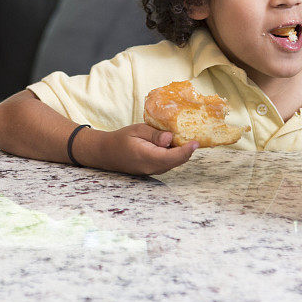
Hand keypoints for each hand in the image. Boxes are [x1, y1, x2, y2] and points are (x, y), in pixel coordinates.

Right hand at [83, 124, 199, 175]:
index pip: (171, 157)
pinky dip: (174, 156)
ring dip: (182, 154)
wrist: (106, 153)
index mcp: (146, 157)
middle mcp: (150, 168)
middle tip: (196, 138)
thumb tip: (170, 138)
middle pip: (175, 162)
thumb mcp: (137, 130)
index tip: (196, 142)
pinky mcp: (151, 170)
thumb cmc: (121, 139)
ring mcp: (151, 171)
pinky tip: (175, 144)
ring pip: (172, 164)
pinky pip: (167, 164)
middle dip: (187, 152)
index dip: (186, 151)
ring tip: (188, 139)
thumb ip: (154, 135)